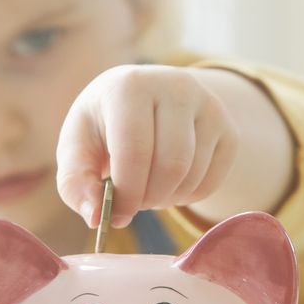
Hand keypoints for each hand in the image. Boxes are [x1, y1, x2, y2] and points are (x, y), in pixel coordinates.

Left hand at [57, 65, 240, 228]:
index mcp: (130, 85)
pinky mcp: (228, 128)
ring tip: (149, 191)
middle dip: (149, 198)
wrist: (146, 100)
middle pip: (171, 166)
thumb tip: (96, 218)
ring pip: (193, 175)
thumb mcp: (77, 148)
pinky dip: (190, 196)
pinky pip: (213, 180)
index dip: (127, 193)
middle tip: (134, 203)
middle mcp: (176, 86)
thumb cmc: (104, 127)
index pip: (135, 150)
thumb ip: (75, 184)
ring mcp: (209, 105)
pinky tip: (171, 186)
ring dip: (168, 199)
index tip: (117, 215)